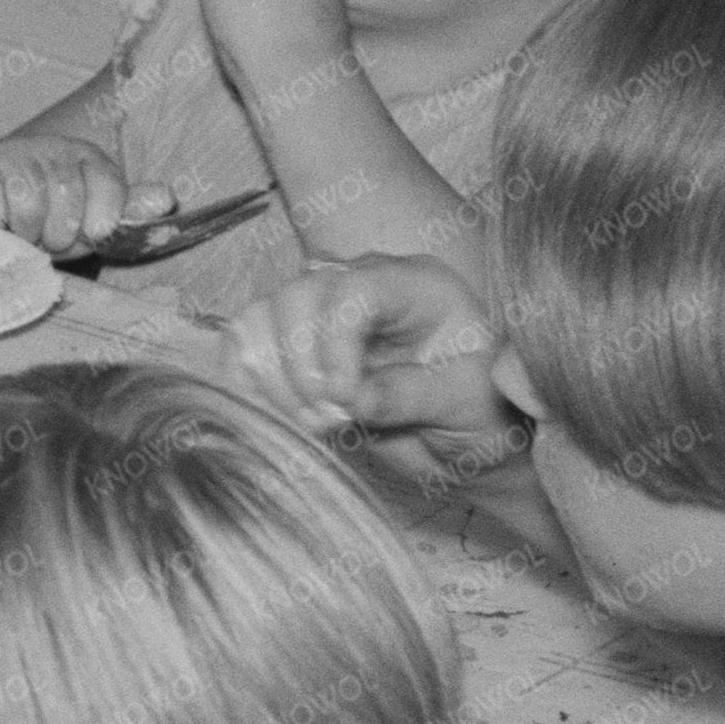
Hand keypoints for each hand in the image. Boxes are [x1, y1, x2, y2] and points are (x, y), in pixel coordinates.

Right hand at [0, 129, 161, 257]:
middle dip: (57, 234)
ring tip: (20, 232)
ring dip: (26, 236)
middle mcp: (49, 147)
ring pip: (31, 209)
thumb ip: (127, 211)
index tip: (86, 231)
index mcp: (85, 155)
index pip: (109, 187)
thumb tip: (166, 198)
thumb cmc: (43, 218)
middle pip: (68, 201)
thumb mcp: (89, 219)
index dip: (98, 222)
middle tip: (45, 236)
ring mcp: (10, 156)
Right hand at [212, 252, 514, 441]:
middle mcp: (360, 287)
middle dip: (301, 366)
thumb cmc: (480, 410)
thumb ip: (412, 394)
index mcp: (413, 286)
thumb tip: (350, 399)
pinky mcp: (291, 346)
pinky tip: (280, 415)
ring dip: (272, 379)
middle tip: (331, 419)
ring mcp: (321, 314)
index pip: (355, 289)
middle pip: (297, 296)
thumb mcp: (466, 403)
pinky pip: (244, 345)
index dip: (336, 344)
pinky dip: (247, 382)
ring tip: (314, 424)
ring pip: (260, 318)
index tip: (346, 400)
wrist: (462, 437)